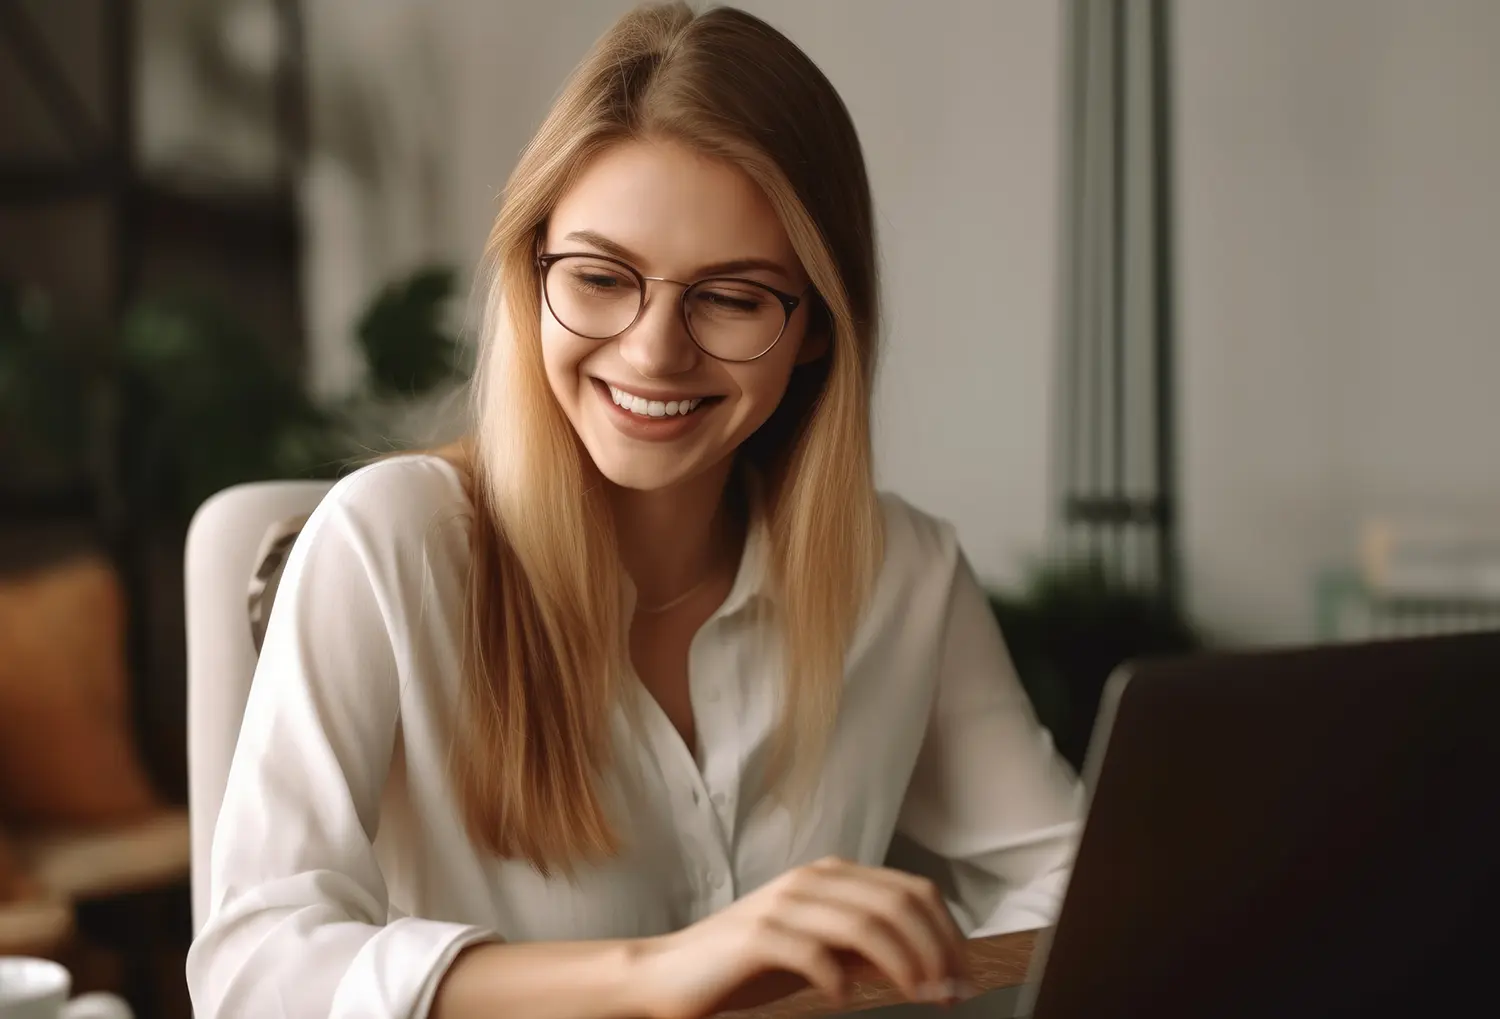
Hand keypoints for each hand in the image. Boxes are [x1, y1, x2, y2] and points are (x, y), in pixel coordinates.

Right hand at [632, 856, 974, 1018]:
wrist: (669, 973)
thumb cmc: (747, 964)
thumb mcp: (820, 950)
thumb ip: (866, 948)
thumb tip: (931, 965)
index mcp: (831, 876)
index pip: (911, 890)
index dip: (948, 932)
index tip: (964, 976)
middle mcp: (812, 880)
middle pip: (898, 903)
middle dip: (935, 950)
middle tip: (949, 993)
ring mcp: (784, 904)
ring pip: (866, 923)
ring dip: (903, 965)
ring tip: (915, 998)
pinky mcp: (757, 935)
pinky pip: (816, 953)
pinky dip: (841, 981)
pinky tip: (843, 999)